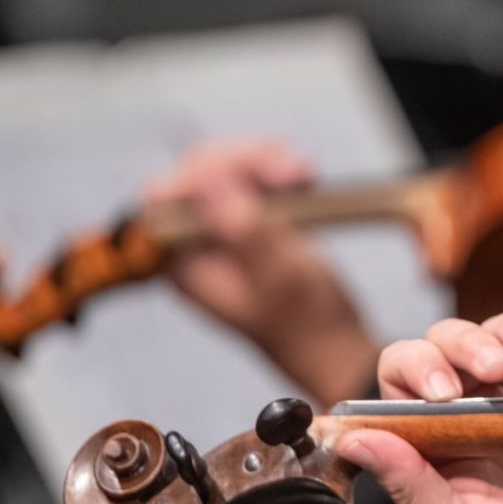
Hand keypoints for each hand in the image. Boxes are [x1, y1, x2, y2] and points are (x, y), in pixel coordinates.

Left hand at [145, 140, 377, 406]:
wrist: (336, 343)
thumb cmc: (307, 322)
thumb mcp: (280, 277)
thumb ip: (244, 230)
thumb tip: (209, 180)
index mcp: (184, 264)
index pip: (166, 200)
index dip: (199, 177)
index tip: (247, 175)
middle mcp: (198, 244)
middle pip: (196, 174)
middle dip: (241, 162)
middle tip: (287, 173)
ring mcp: (227, 229)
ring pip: (228, 166)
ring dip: (265, 161)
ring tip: (304, 174)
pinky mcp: (256, 219)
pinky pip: (256, 175)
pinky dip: (281, 167)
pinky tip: (308, 176)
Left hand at [335, 309, 502, 503]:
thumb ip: (408, 484)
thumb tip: (354, 438)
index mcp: (433, 445)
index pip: (402, 381)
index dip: (417, 369)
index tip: (446, 390)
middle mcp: (473, 415)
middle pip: (448, 345)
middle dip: (465, 344)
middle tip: (494, 369)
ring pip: (499, 334)